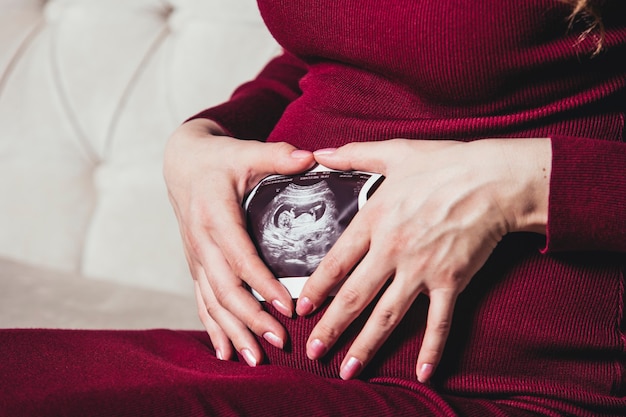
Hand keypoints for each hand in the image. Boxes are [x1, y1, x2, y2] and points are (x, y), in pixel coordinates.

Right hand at [163, 118, 314, 364]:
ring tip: (257, 359)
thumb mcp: (246, 151)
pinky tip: (227, 353)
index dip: (262, 283)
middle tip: (281, 341)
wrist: (181, 165)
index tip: (288, 307)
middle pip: (224, 288)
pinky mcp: (196, 265)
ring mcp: (196, 257)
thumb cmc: (219, 159)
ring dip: (233, 332)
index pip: (240, 255)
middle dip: (251, 318)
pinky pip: (202, 301)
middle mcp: (201, 241)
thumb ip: (278, 155)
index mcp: (215, 214)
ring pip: (211, 301)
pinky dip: (213, 328)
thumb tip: (313, 158)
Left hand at [296, 138, 550, 381]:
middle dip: (331, 328)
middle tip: (314, 351)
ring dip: (365, 345)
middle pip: (354, 297)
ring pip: (387, 315)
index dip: (316, 288)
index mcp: (375, 220)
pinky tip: (423, 373)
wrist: (494, 178)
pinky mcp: (452, 281)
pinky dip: (432, 348)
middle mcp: (393, 249)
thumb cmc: (445, 163)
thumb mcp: (394, 152)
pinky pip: (439, 321)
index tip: (303, 308)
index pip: (335, 262)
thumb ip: (352, 155)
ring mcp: (422, 269)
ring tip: (347, 370)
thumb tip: (318, 152)